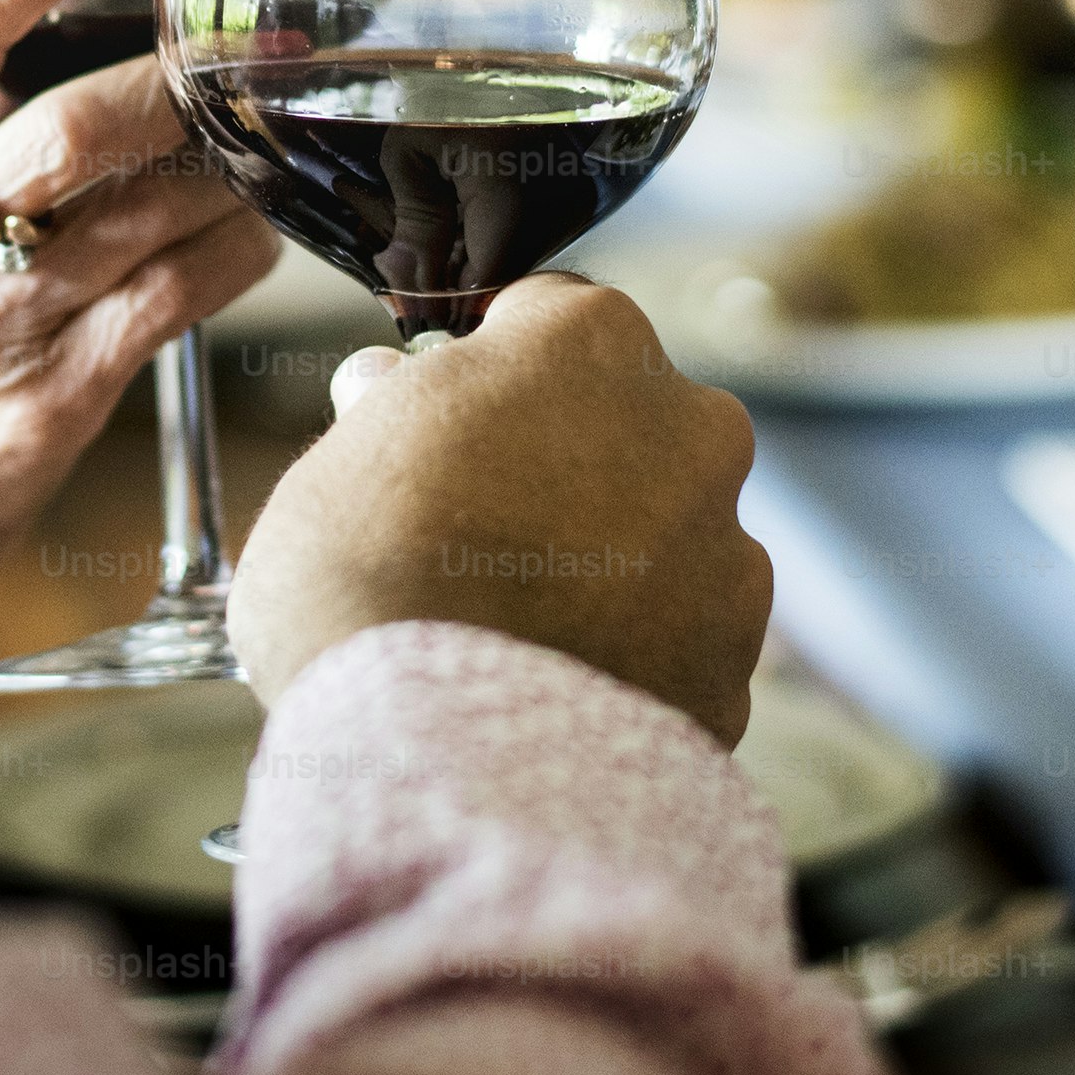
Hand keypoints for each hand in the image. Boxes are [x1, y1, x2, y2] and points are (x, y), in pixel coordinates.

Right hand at [228, 276, 771, 745]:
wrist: (426, 755)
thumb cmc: (358, 580)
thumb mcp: (340, 459)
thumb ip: (391, 414)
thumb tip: (393, 393)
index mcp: (592, 340)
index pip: (552, 319)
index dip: (497, 371)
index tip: (459, 420)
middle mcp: (690, 427)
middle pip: (636, 428)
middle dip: (577, 469)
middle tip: (486, 535)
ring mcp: (727, 553)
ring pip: (671, 545)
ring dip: (613, 574)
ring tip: (516, 638)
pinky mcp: (734, 669)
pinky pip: (680, 653)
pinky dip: (631, 669)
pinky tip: (554, 702)